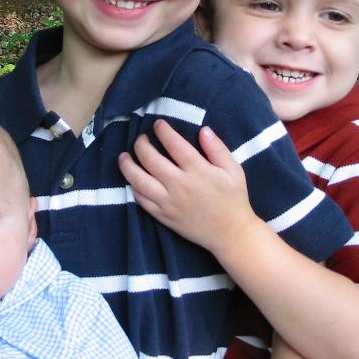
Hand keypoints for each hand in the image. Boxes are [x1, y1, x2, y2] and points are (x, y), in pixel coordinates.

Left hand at [118, 119, 257, 253]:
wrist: (230, 233)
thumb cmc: (233, 198)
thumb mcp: (233, 170)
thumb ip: (217, 149)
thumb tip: (203, 130)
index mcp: (198, 171)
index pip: (174, 144)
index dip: (163, 131)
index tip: (158, 124)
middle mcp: (180, 185)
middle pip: (151, 160)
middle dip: (141, 145)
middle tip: (141, 138)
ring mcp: (169, 202)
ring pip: (139, 181)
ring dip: (128, 166)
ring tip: (124, 157)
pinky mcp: (163, 216)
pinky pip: (142, 200)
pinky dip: (133, 187)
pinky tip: (132, 179)